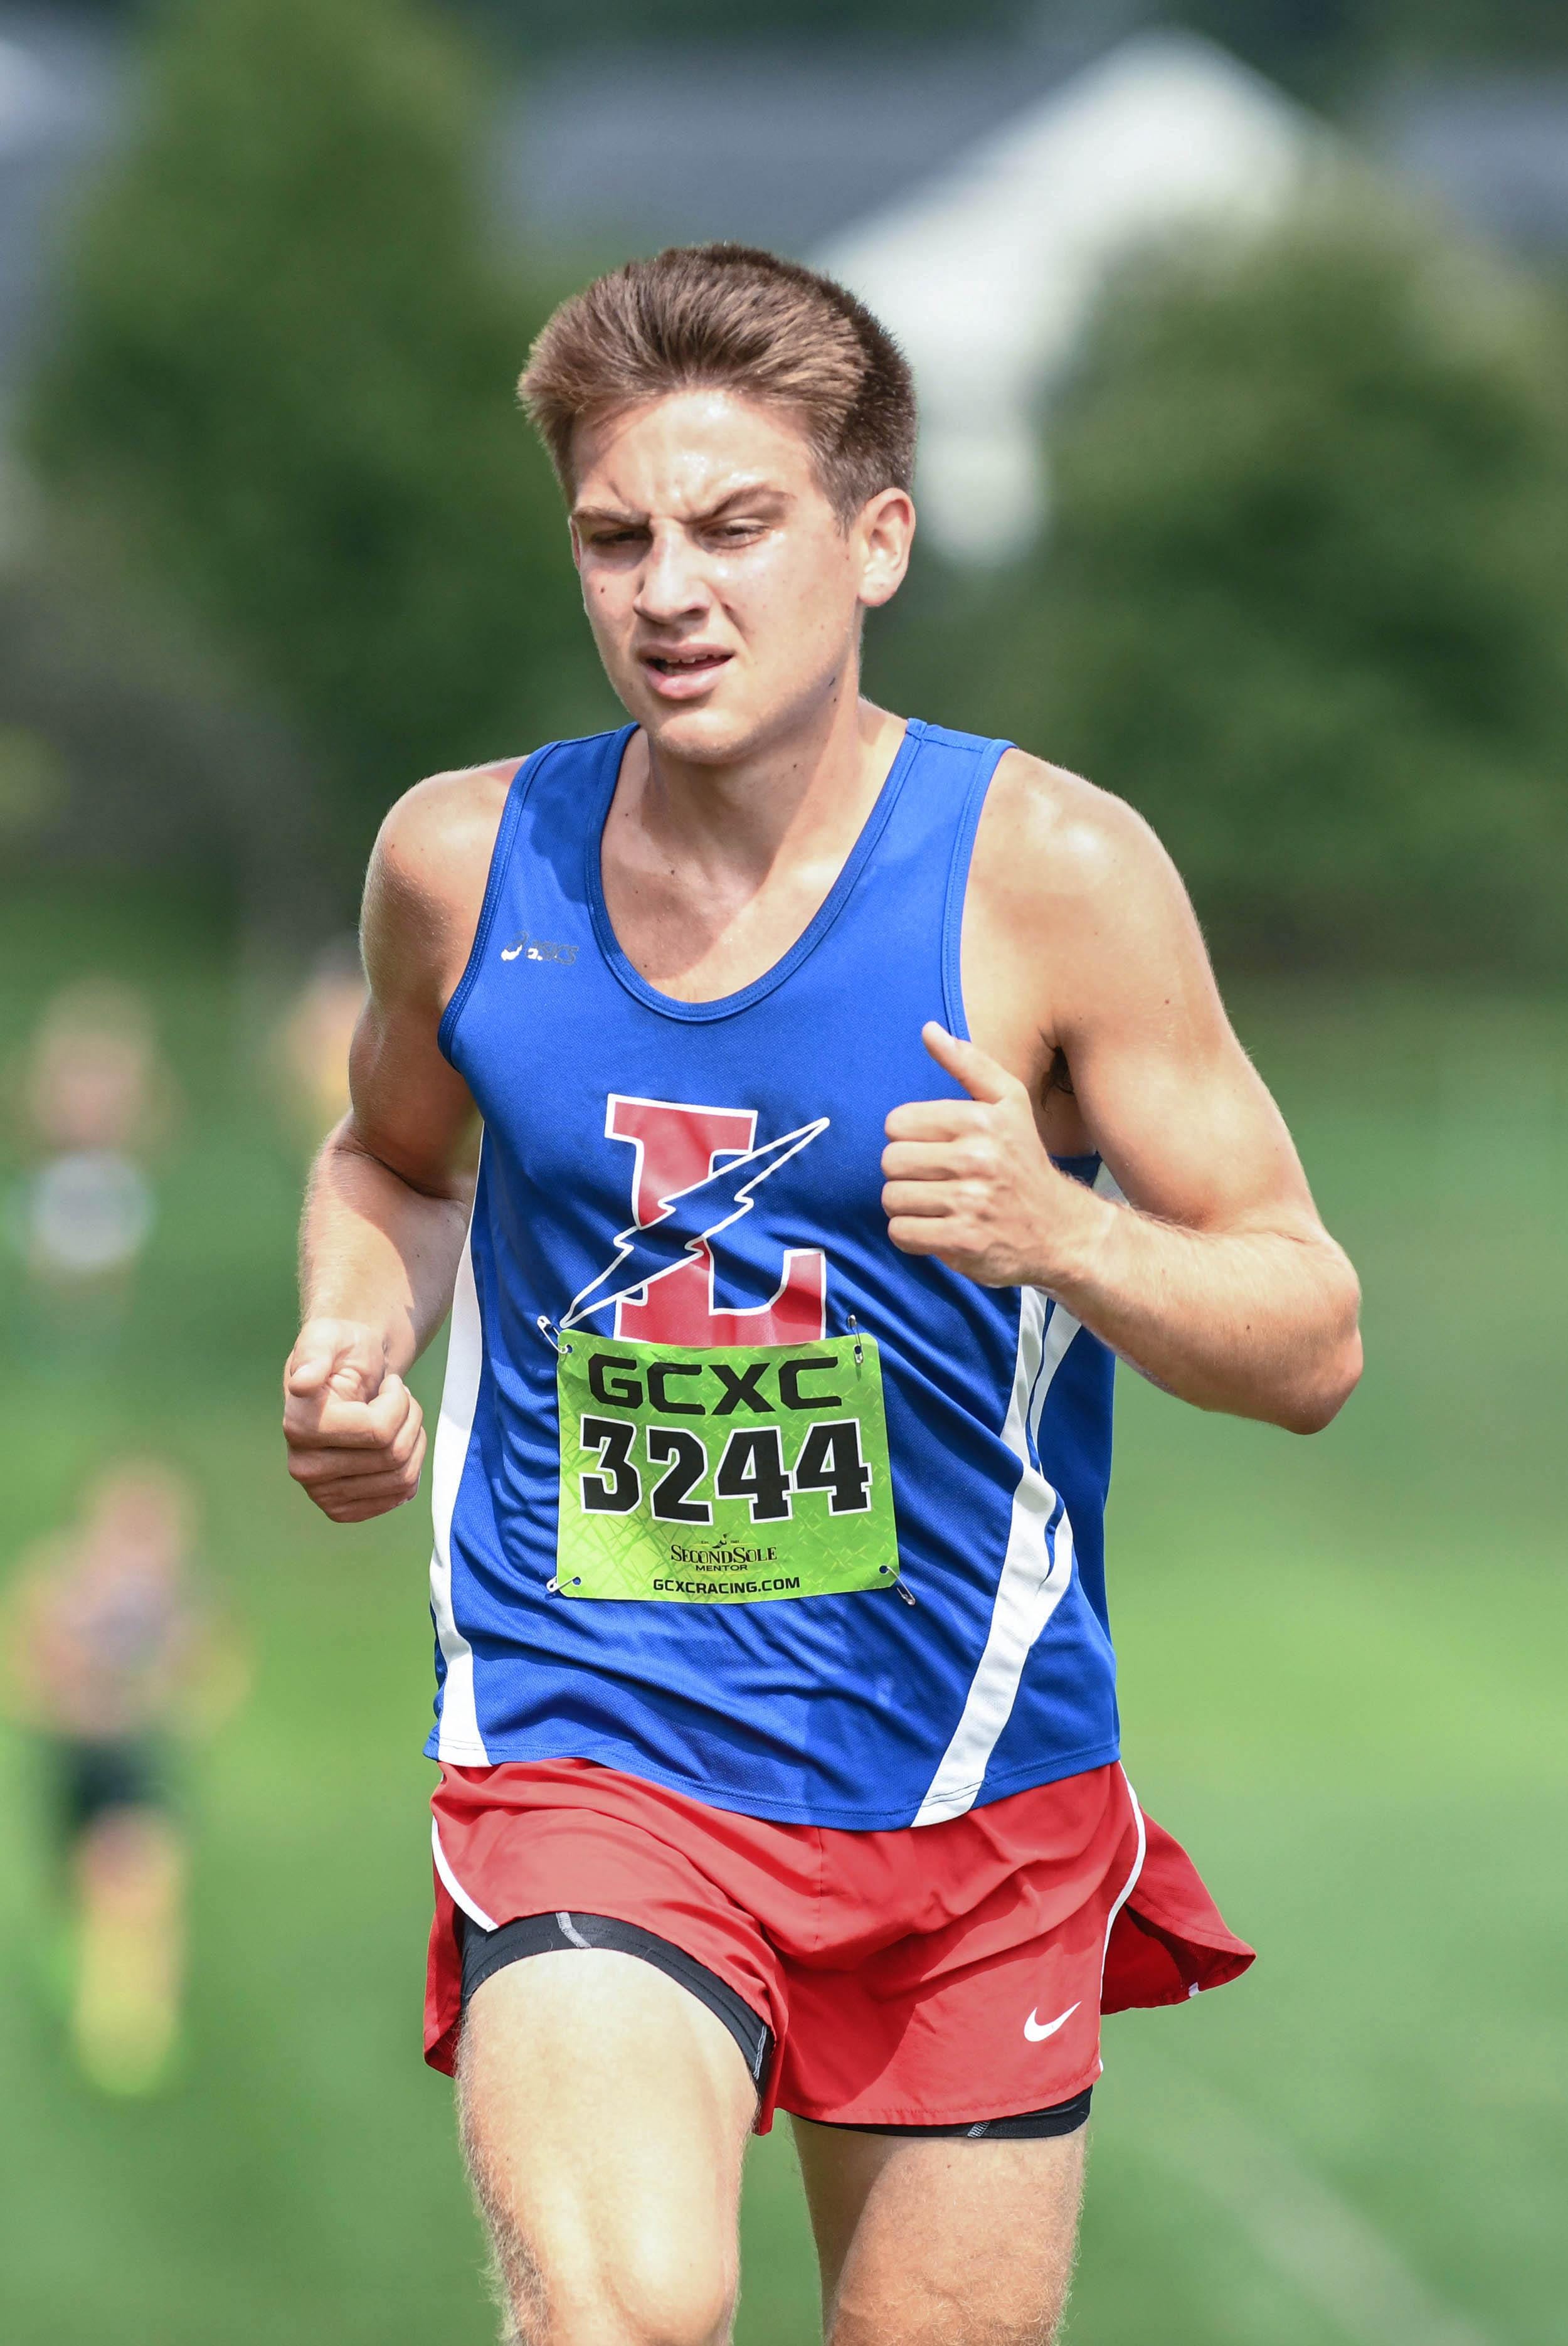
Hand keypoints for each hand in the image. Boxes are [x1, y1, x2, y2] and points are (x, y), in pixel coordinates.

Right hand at [283, 1318, 425, 1522]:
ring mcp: (321, 1494)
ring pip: (402, 1477)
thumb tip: (303, 1383)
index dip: (399, 1401)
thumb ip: (315, 1353)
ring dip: (414, 1440)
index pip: (380, 1431)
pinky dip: (411, 1466)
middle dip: (410, 1418)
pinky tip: (395, 1443)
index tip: (389, 1382)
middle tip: (397, 1398)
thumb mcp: (328, 1336)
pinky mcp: (341, 1509)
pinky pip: (399, 1496)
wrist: (344, 1376)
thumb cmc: (341, 1353)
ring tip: (398, 1417)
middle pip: (394, 1456)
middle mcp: (303, 1467)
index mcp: (299, 1426)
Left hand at [881, 1024, 1098, 1288]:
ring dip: (906, 1205)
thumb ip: (969, 1064)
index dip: (908, 1138)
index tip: (933, 1148)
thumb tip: (928, 1030)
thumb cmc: (1025, 1161)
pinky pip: (901, 1233)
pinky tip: (935, 1228)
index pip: (897, 1123)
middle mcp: (976, 1159)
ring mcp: (970, 1203)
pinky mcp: (963, 1242)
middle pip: (890, 1162)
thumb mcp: (1009, 1103)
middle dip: (905, 1173)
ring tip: (934, 1204)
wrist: (1060, 1230)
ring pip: (892, 1198)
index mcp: (981, 1120)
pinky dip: (912, 1234)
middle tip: (932, 1179)